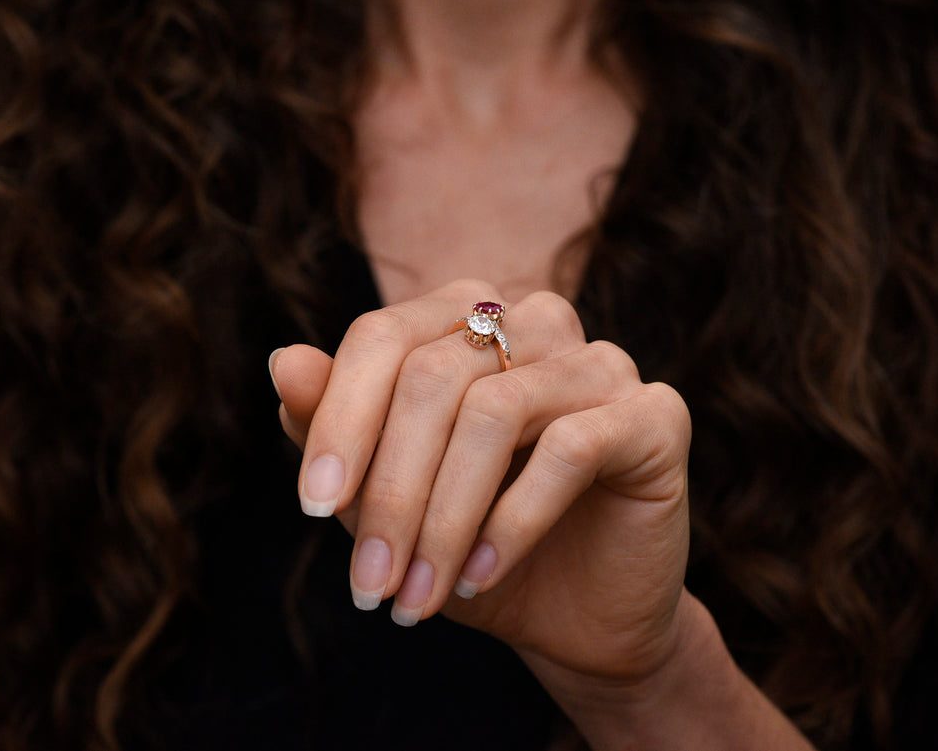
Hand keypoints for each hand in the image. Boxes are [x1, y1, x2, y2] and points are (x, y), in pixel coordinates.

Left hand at [270, 279, 691, 683]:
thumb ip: (338, 429)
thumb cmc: (474, 547)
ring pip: (494, 411)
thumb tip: (283, 361)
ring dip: (444, 519)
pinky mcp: (655, 415)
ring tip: (418, 596)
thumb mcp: (390, 498)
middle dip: (389, 493)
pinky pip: (569, 448)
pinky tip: (484, 575)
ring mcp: (602, 361)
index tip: (311, 507)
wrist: (579, 618)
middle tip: (369, 586)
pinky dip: (513, 520)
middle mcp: (538, 321)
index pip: (383, 336)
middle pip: (432, 376)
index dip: (339, 419)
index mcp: (470, 319)